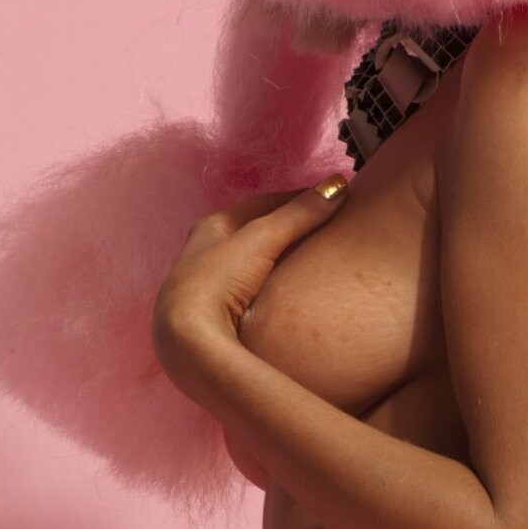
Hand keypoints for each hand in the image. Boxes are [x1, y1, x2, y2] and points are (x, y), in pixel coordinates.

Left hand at [151, 175, 349, 401]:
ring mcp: (207, 289)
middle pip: (252, 234)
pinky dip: (270, 288)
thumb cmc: (219, 280)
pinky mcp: (214, 318)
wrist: (189, 343)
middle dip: (284, 230)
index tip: (326, 199)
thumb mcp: (261, 240)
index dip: (294, 199)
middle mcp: (203, 254)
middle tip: (323, 228)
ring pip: (249, 266)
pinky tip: (287, 297)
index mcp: (209, 228)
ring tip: (310, 262)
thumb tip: (338, 185)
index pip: (259, 204)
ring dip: (276, 261)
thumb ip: (298, 214)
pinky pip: (250, 294)